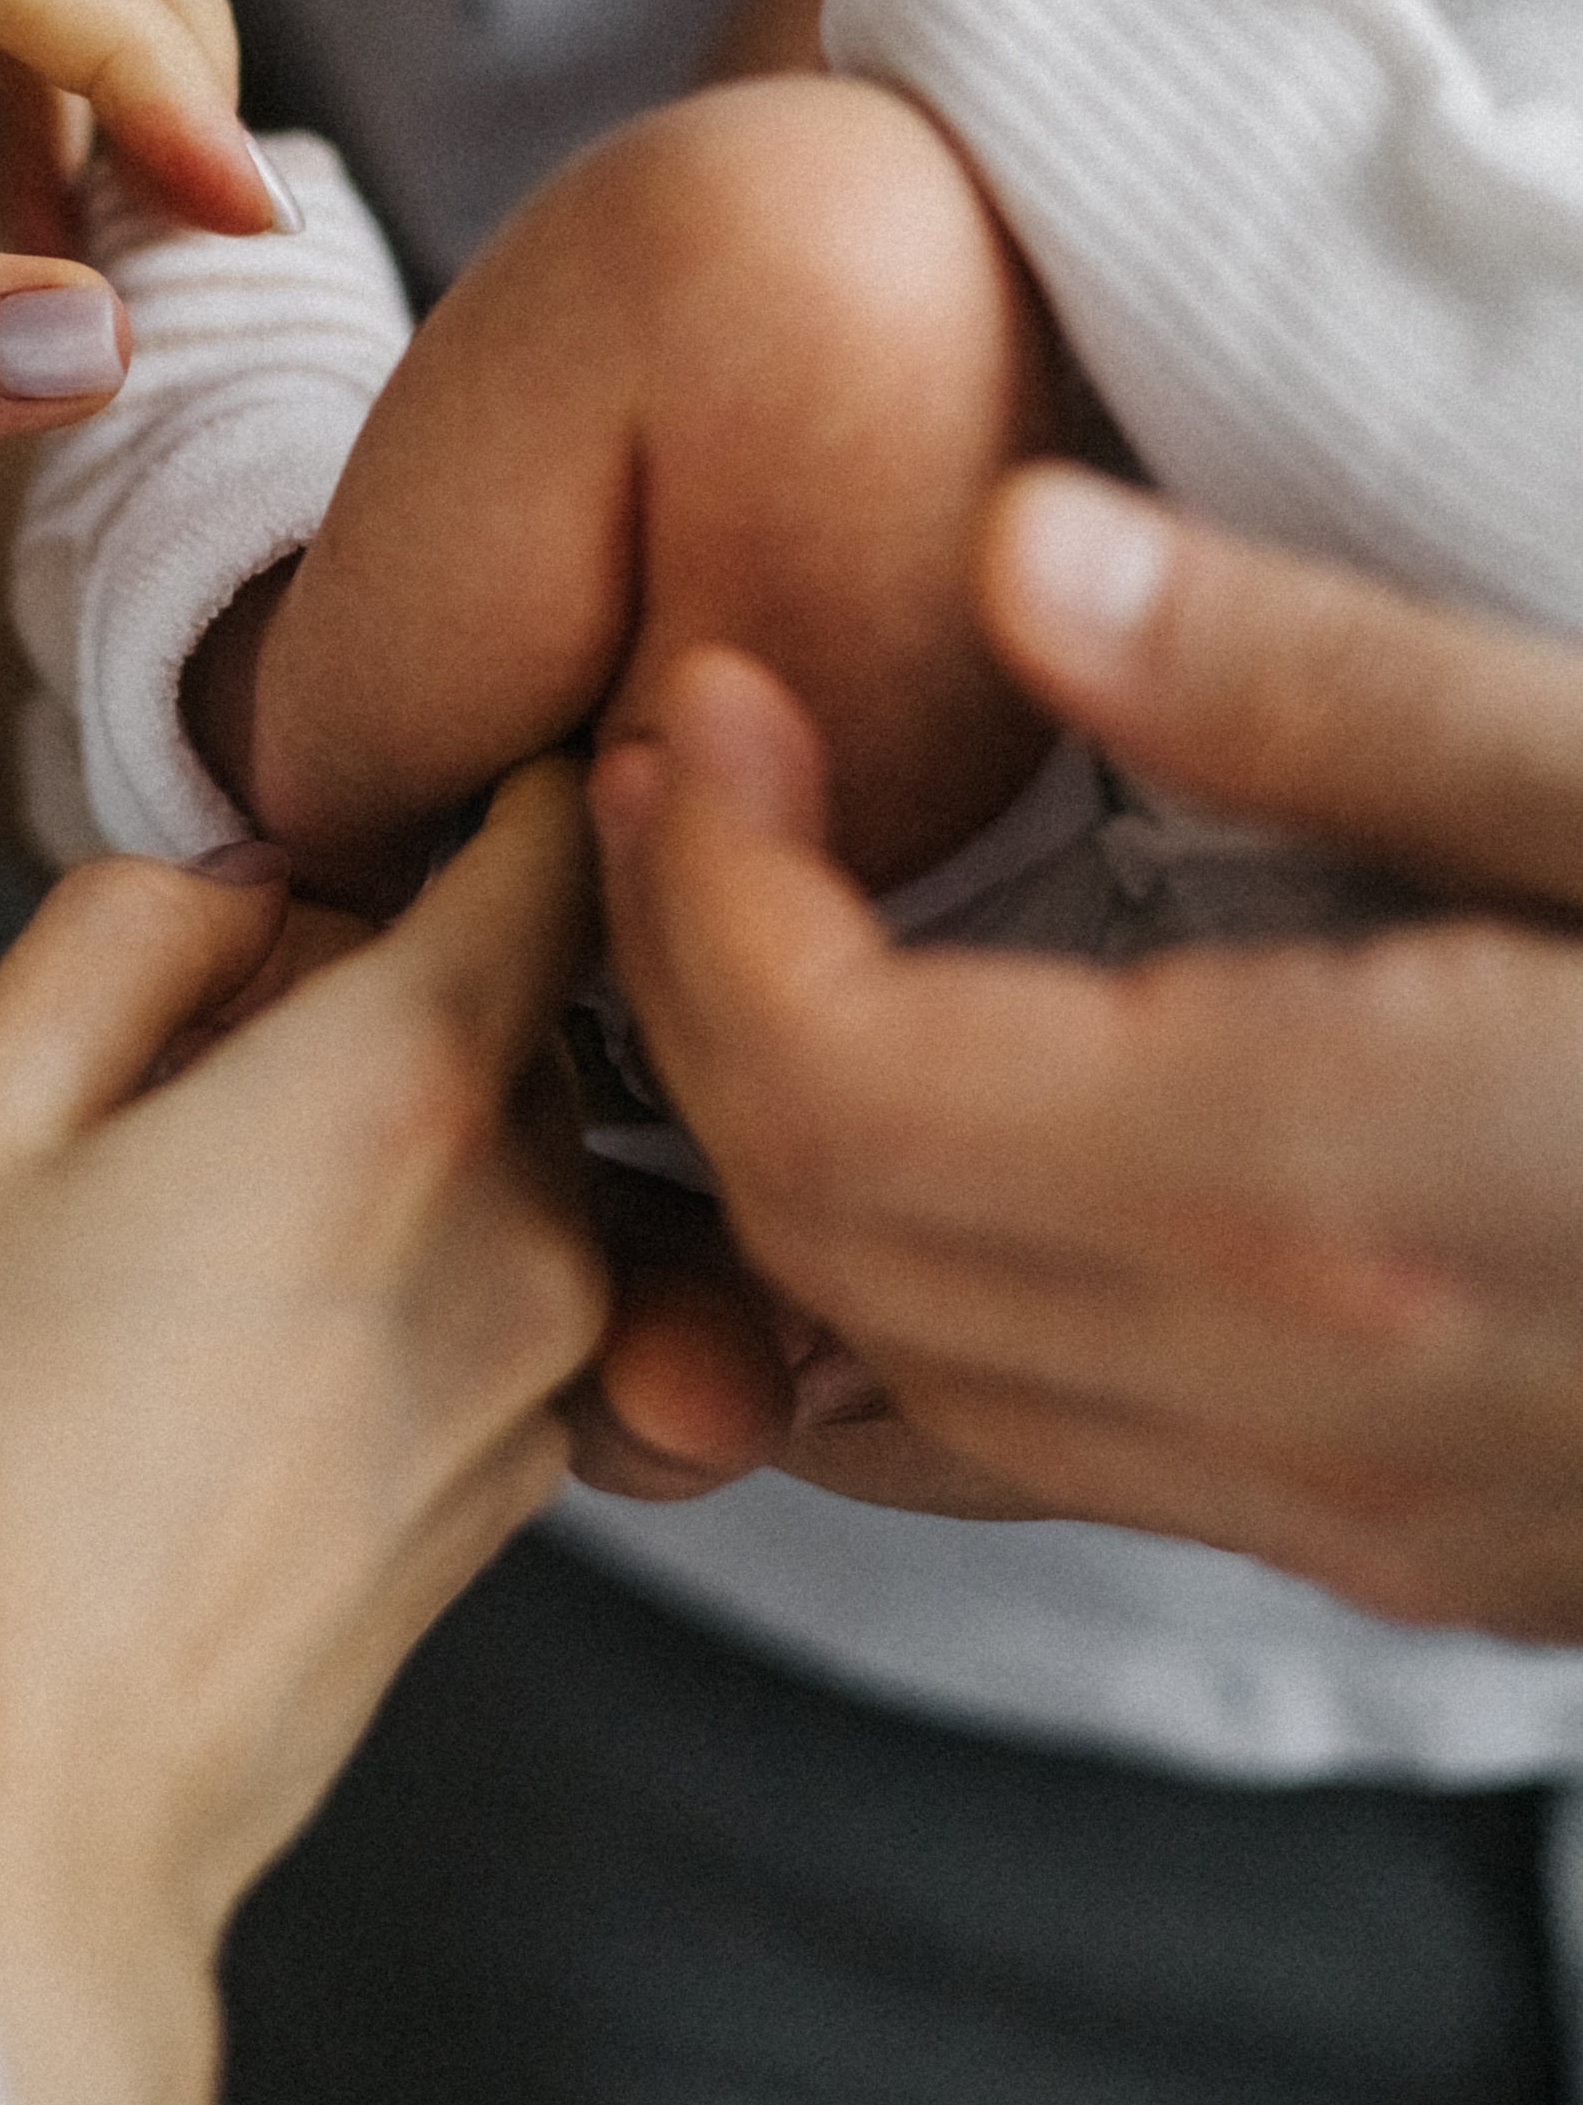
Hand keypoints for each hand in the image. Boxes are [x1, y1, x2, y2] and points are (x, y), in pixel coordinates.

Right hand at [0, 765, 603, 2104]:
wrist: (4, 1831)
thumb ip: (123, 940)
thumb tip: (249, 880)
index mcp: (401, 1090)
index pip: (557, 843)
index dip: (502, 776)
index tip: (430, 764)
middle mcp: (527, 1223)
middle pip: (526, 1002)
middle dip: (387, 974)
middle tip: (191, 1041)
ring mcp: (546, 1375)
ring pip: (512, 1153)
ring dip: (389, 1131)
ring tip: (183, 1218)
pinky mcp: (520, 1489)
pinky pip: (501, 1290)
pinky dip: (407, 1257)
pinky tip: (226, 1338)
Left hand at [592, 462, 1582, 1630]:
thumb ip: (1314, 685)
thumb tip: (1012, 555)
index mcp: (1343, 1178)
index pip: (836, 1085)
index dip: (702, 892)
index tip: (693, 709)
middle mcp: (1308, 1394)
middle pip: (826, 1234)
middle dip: (694, 999)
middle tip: (692, 778)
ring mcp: (1357, 1509)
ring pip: (907, 1371)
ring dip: (787, 1154)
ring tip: (774, 921)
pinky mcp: (1412, 1548)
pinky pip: (1053, 1447)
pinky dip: (922, 1290)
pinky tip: (943, 1127)